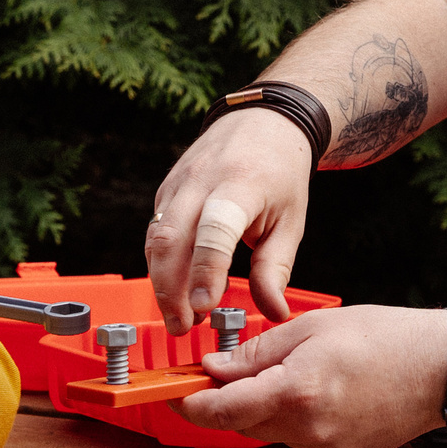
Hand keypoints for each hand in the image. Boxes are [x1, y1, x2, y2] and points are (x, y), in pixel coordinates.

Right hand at [147, 107, 312, 332]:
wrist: (264, 121)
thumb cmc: (281, 172)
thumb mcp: (290, 221)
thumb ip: (275, 269)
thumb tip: (273, 312)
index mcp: (239, 186)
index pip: (214, 231)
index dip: (206, 271)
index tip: (206, 307)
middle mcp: (201, 181)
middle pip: (170, 239)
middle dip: (170, 290)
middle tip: (184, 326)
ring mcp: (178, 183)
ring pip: (156, 238)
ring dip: (161, 282)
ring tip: (181, 316)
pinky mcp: (166, 190)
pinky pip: (156, 231)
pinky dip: (161, 264)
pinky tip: (178, 288)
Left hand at [177, 304, 446, 447]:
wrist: (444, 369)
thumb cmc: (390, 339)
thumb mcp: (313, 327)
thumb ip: (258, 352)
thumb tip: (218, 367)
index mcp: (297, 391)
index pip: (221, 410)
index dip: (190, 402)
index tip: (174, 392)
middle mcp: (309, 428)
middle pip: (241, 423)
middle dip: (229, 399)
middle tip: (228, 371)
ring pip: (269, 432)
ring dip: (263, 407)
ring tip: (293, 372)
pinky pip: (298, 439)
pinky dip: (294, 418)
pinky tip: (319, 391)